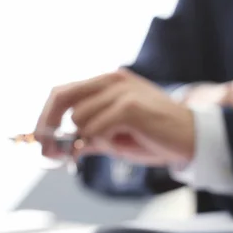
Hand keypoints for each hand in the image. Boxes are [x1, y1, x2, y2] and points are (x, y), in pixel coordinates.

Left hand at [34, 69, 194, 164]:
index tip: (40, 140)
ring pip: (80, 118)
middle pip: (62, 98)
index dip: (46, 116)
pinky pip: (97, 128)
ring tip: (118, 142)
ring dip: (90, 138)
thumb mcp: (117, 137)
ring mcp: (121, 91)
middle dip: (50, 127)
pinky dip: (102, 141)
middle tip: (49, 152)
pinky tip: (122, 143)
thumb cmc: (157, 137)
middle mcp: (113, 80)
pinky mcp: (129, 106)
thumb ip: (91, 137)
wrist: (192, 139)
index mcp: (109, 82)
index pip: (65, 92)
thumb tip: (64, 149)